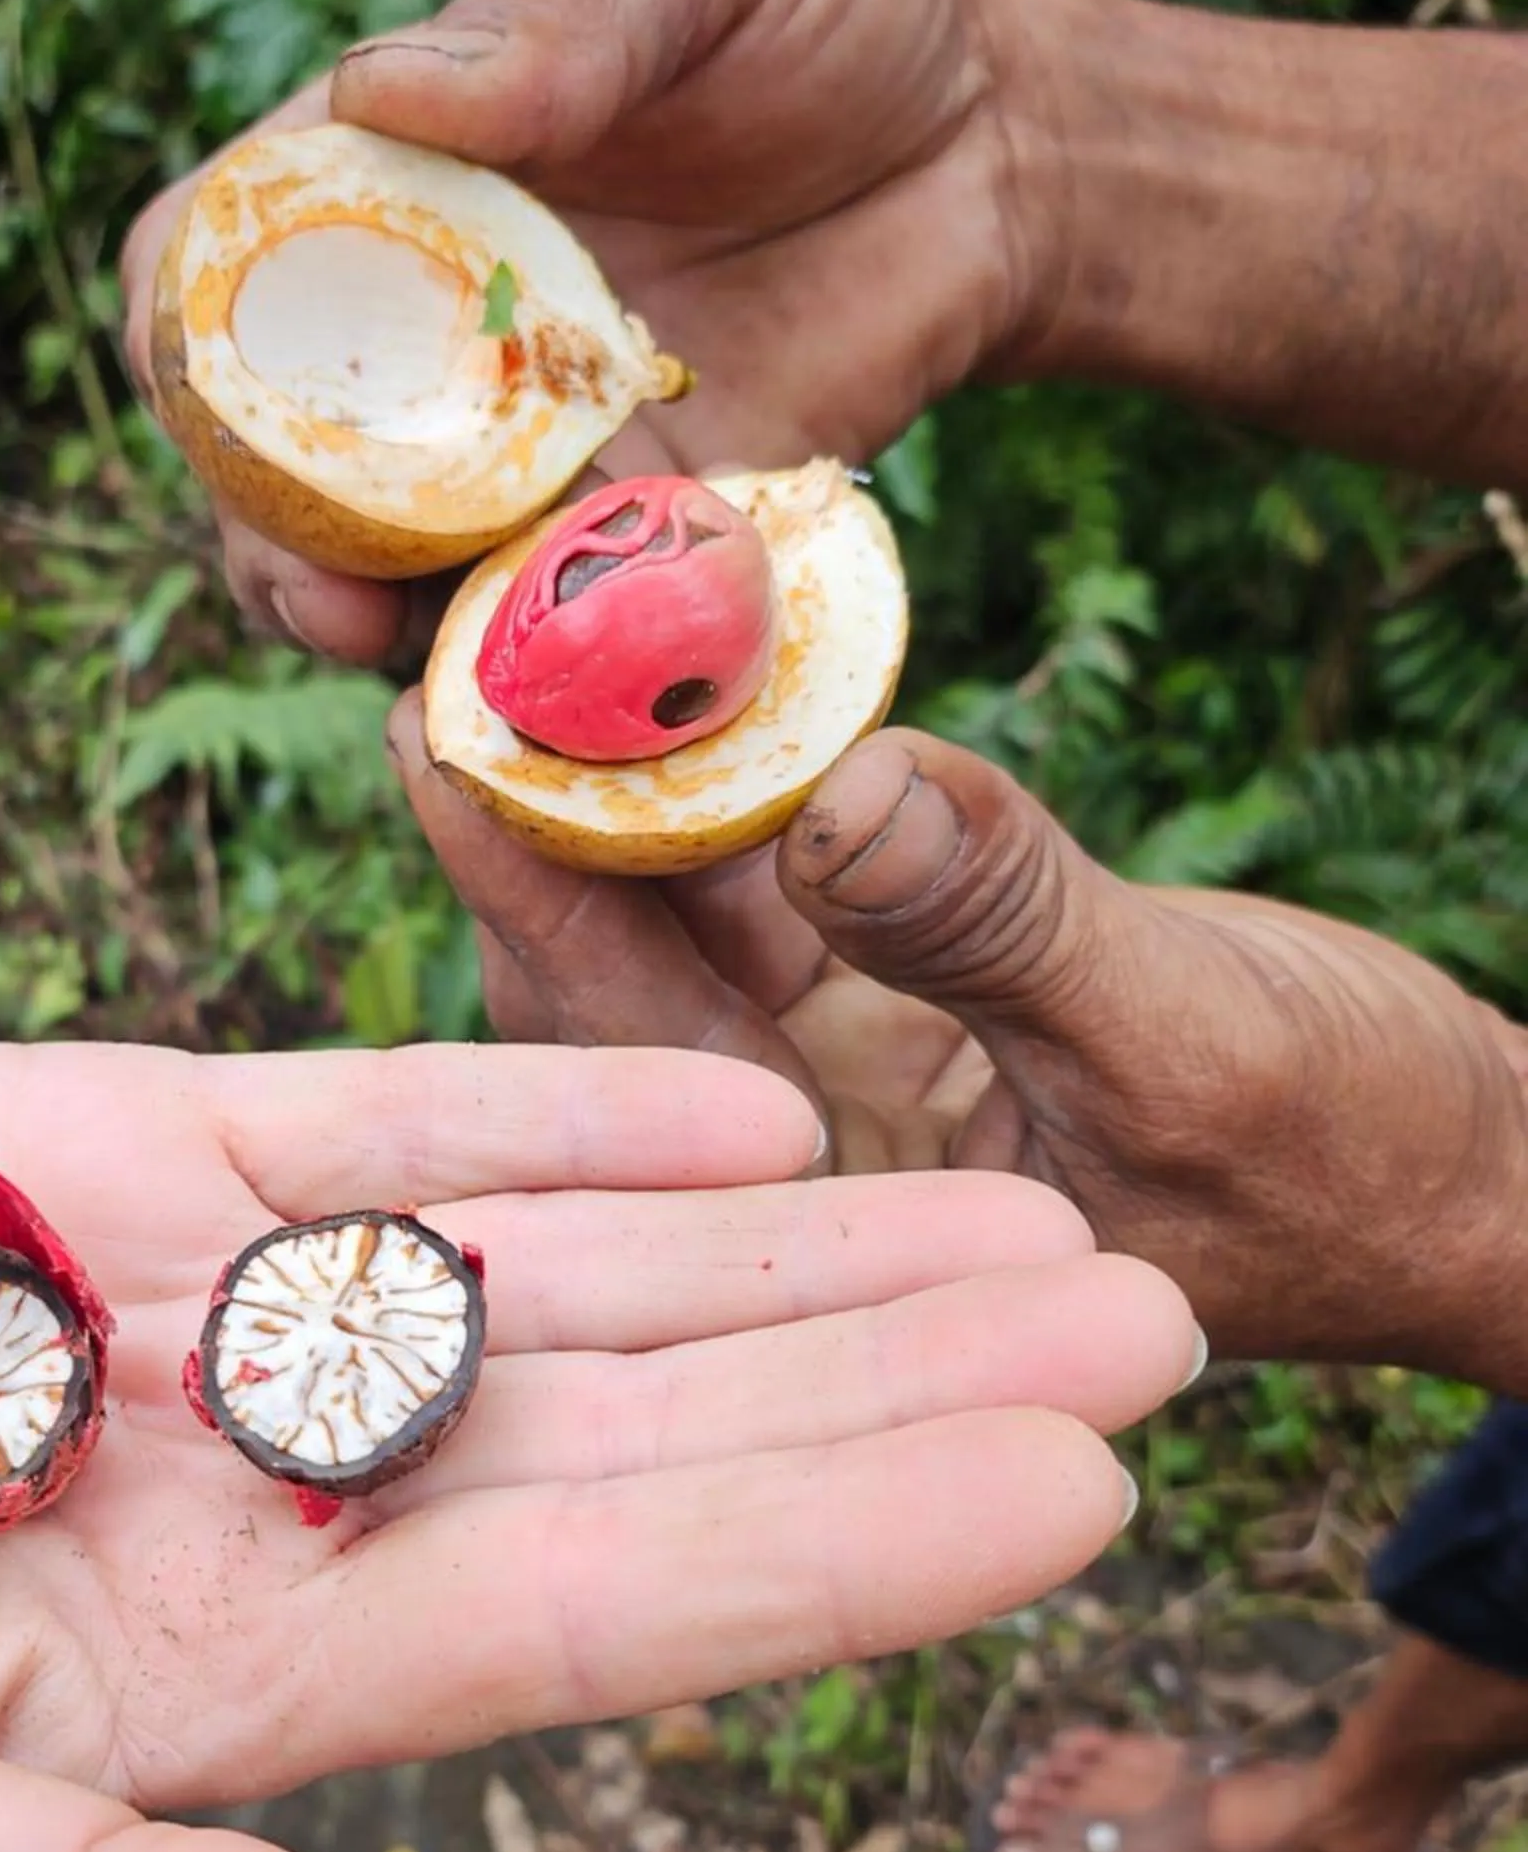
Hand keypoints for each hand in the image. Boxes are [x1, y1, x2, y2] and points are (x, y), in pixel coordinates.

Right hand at [122, 0, 1052, 669]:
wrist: (982, 158)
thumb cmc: (815, 16)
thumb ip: (568, 7)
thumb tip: (387, 88)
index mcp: (370, 186)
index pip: (203, 278)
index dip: (183, 354)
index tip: (218, 413)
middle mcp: (412, 343)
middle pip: (269, 471)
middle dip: (273, 547)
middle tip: (327, 597)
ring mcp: (513, 462)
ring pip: (386, 581)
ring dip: (385, 640)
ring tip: (429, 679)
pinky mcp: (622, 547)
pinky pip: (549, 634)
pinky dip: (540, 677)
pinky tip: (568, 701)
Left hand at [395, 703, 1527, 1389]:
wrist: (1468, 1172)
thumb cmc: (1363, 1150)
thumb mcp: (1190, 1034)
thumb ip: (1004, 925)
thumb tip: (835, 784)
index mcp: (832, 1249)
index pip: (627, 1069)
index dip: (530, 896)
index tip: (428, 736)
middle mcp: (796, 1178)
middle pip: (602, 991)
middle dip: (528, 818)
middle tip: (429, 633)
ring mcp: (834, 1088)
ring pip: (673, 922)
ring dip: (611, 773)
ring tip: (520, 602)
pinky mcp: (886, 1003)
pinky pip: (769, 881)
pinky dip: (729, 774)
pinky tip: (668, 646)